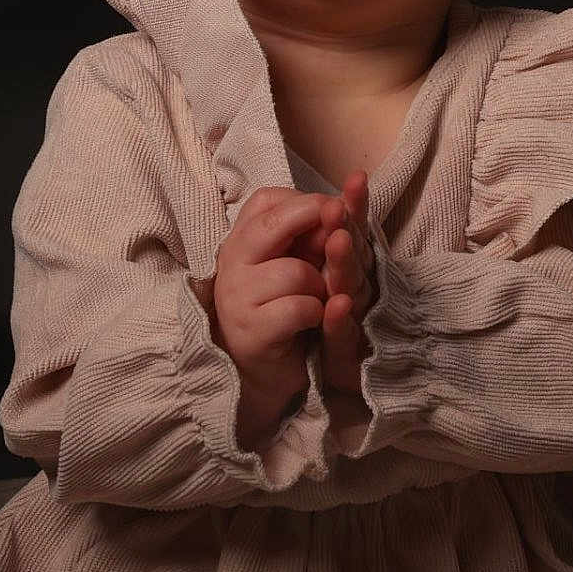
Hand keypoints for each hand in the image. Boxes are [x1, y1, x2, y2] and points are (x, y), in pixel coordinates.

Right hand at [210, 187, 337, 423]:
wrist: (264, 371)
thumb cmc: (284, 307)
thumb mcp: (295, 260)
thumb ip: (310, 232)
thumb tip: (341, 202)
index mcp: (241, 240)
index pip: (267, 200)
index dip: (305, 202)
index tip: (330, 212)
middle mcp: (231, 262)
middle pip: (274, 224)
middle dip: (315, 223)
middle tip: (337, 238)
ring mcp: (237, 297)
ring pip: (295, 272)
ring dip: (320, 286)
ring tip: (317, 298)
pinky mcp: (251, 331)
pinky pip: (298, 308)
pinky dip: (316, 314)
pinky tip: (311, 320)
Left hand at [314, 170, 374, 394]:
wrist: (297, 379)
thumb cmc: (313, 321)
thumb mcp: (314, 275)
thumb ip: (324, 242)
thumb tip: (327, 199)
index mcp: (350, 270)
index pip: (354, 231)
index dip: (356, 205)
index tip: (356, 178)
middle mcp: (357, 291)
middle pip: (356, 256)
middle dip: (348, 229)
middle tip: (338, 206)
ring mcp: (354, 324)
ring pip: (351, 290)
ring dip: (343, 266)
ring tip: (336, 242)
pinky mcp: (346, 358)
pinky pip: (343, 337)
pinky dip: (339, 321)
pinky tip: (335, 306)